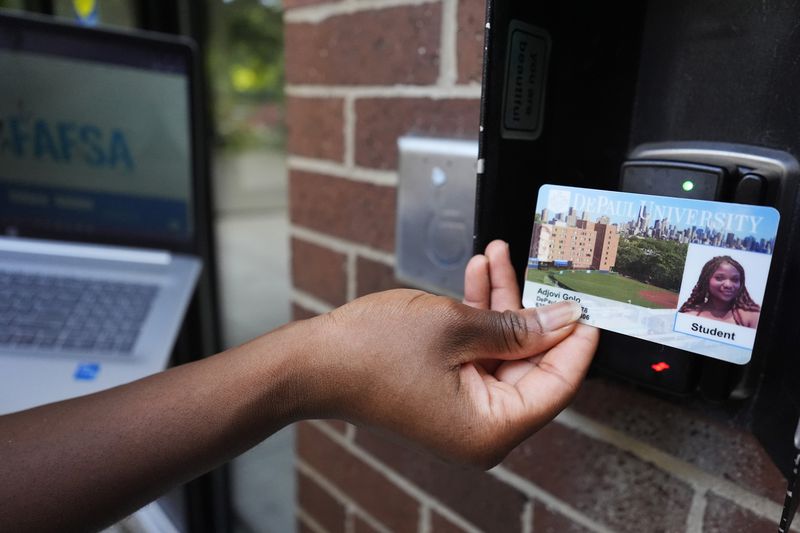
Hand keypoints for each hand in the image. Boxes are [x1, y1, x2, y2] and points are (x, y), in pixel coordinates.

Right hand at [301, 240, 598, 467]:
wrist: (315, 360)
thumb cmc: (373, 352)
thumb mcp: (457, 327)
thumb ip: (518, 325)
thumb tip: (566, 319)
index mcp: (490, 429)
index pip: (557, 385)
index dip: (577, 341)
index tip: (589, 304)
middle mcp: (480, 426)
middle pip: (530, 363)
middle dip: (531, 308)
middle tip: (543, 268)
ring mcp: (462, 408)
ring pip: (502, 348)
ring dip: (500, 301)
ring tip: (499, 256)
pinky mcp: (446, 388)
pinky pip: (476, 349)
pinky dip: (478, 314)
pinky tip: (478, 274)